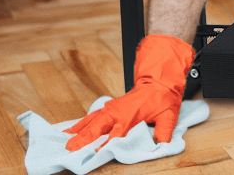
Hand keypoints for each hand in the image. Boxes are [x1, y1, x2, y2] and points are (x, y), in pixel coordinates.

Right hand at [64, 34, 192, 150]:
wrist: (158, 82)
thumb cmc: (163, 99)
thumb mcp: (168, 115)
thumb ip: (163, 131)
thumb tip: (161, 144)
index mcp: (130, 115)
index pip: (116, 133)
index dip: (106, 143)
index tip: (95, 152)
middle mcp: (117, 112)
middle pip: (97, 127)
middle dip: (83, 137)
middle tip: (70, 147)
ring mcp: (111, 109)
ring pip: (91, 121)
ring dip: (78, 130)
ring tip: (64, 139)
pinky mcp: (109, 108)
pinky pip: (91, 116)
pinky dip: (80, 123)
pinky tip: (70, 130)